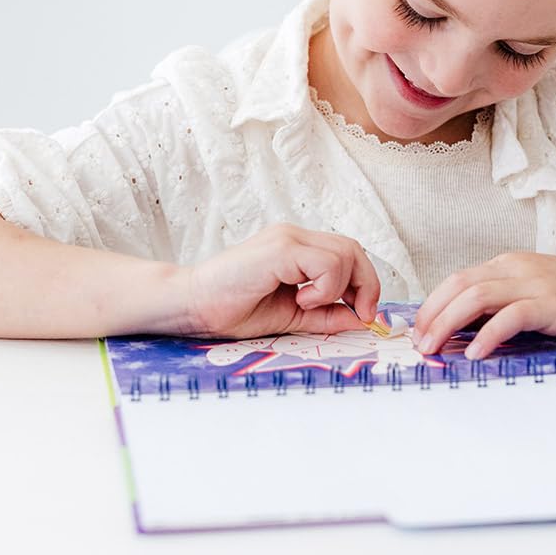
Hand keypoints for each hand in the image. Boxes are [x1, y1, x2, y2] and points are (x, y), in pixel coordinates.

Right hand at [181, 224, 380, 338]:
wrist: (189, 305)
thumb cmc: (231, 309)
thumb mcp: (291, 316)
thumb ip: (325, 315)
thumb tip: (360, 318)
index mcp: (297, 248)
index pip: (348, 252)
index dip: (365, 282)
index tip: (363, 313)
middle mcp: (294, 236)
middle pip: (353, 248)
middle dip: (366, 284)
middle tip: (360, 313)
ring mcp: (287, 238)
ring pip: (344, 253)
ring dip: (337, 288)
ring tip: (306, 304)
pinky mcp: (280, 248)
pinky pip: (325, 263)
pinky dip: (324, 287)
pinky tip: (299, 300)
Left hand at [412, 252, 555, 358]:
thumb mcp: (535, 291)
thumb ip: (505, 303)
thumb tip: (466, 330)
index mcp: (508, 264)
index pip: (457, 279)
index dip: (432, 304)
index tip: (417, 329)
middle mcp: (516, 268)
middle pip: (459, 285)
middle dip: (431, 314)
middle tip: (417, 343)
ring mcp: (534, 284)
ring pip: (477, 296)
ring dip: (448, 323)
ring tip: (434, 348)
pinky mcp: (553, 304)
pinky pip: (511, 316)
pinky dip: (488, 334)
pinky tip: (474, 353)